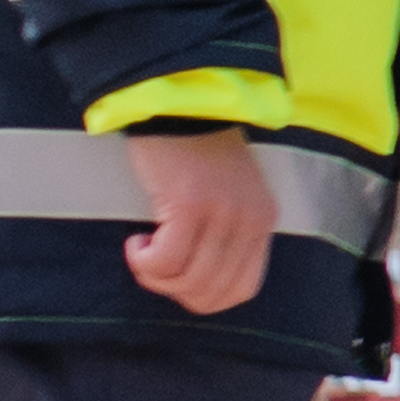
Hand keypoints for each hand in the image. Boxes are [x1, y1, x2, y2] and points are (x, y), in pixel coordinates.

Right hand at [123, 128, 279, 315]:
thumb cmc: (196, 149)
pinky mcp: (189, 205)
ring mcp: (221, 214)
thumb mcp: (227, 196)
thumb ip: (225, 234)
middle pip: (212, 291)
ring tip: (144, 251)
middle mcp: (248, 222)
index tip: (179, 280)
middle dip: (175, 291)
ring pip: (187, 281)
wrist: (180, 103)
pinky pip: (165, 262)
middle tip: (154, 267)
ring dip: (156, 277)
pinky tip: (136, 242)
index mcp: (263, 221)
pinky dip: (144, 263)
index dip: (205, 297)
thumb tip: (197, 283)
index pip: (243, 288)